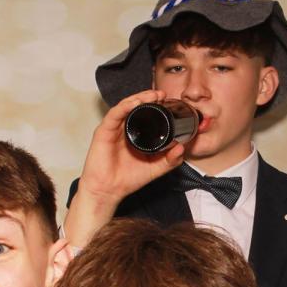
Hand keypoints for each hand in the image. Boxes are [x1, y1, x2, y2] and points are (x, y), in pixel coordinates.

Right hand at [63, 90, 184, 246]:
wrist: (108, 191)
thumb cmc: (127, 179)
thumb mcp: (156, 169)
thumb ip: (170, 160)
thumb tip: (182, 148)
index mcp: (135, 134)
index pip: (145, 114)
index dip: (156, 106)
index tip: (169, 102)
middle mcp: (124, 128)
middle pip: (136, 106)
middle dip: (149, 97)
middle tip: (163, 95)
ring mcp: (114, 128)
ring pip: (126, 106)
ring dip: (140, 98)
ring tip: (153, 95)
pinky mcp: (103, 131)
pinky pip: (115, 114)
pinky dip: (126, 106)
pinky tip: (136, 103)